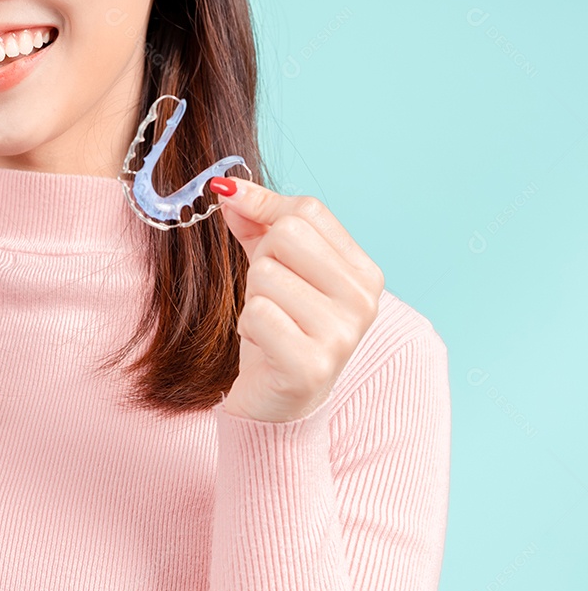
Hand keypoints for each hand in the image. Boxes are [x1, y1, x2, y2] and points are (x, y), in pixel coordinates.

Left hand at [210, 176, 384, 422]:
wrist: (278, 404)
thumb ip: (257, 223)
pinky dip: (248, 328)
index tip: (247, 224)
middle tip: (270, 299)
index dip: (264, 212)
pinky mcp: (310, 365)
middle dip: (261, 264)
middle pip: (287, 236)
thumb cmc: (278, 331)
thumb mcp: (273, 268)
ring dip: (253, 300)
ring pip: (266, 275)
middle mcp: (364, 300)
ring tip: (270, 326)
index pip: (307, 210)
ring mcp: (342, 334)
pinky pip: (257, 313)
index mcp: (363, 272)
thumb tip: (228, 186)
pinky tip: (265, 347)